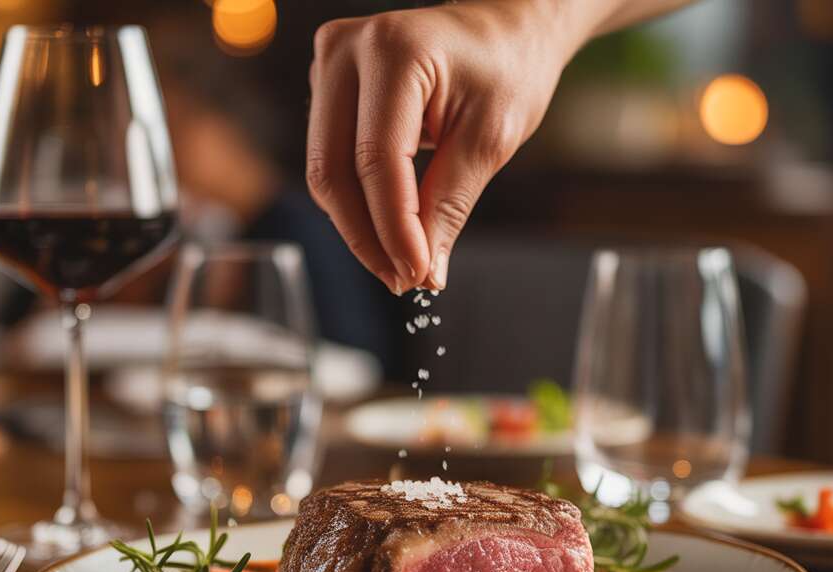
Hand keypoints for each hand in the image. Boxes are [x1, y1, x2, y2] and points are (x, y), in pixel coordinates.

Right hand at [306, 0, 579, 293]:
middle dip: (368, 236)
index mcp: (394, 50)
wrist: (504, 29)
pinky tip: (390, 229)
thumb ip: (450, 204)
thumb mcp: (490, 139)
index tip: (418, 275)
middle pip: (334, 169)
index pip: (377, 159)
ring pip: (325, 170)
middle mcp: (345, 49)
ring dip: (359, 226)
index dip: (394, 227)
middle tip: (405, 281)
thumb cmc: (507, 69)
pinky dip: (358, 201)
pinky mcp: (327, 86)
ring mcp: (328, 63)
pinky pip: (330, 158)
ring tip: (402, 263)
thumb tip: (426, 270)